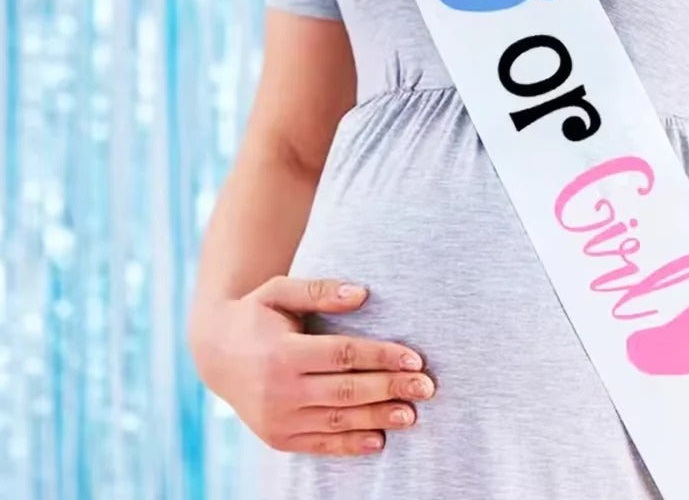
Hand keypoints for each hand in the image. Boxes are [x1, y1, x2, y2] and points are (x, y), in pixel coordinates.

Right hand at [188, 277, 435, 455]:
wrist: (214, 353)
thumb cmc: (256, 314)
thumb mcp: (280, 291)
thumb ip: (320, 290)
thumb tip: (362, 293)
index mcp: (283, 352)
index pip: (344, 356)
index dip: (382, 357)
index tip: (416, 358)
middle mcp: (279, 390)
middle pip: (347, 391)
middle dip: (391, 388)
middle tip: (427, 387)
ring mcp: (277, 418)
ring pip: (337, 421)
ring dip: (378, 418)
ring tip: (412, 415)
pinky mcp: (277, 438)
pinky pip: (319, 445)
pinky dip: (349, 445)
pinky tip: (378, 440)